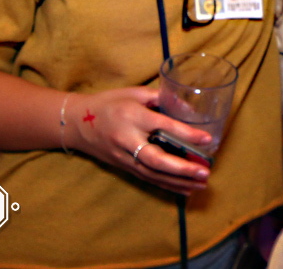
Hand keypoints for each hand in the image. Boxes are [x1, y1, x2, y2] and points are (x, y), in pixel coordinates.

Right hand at [65, 87, 213, 195]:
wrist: (76, 122)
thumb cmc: (109, 103)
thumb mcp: (134, 93)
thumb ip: (161, 98)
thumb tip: (188, 107)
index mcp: (132, 116)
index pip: (163, 127)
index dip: (185, 134)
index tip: (206, 139)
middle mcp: (127, 139)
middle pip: (156, 159)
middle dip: (182, 168)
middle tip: (205, 171)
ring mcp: (124, 156)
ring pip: (153, 174)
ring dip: (179, 181)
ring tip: (201, 183)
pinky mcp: (123, 167)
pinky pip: (147, 178)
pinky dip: (167, 185)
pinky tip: (185, 189)